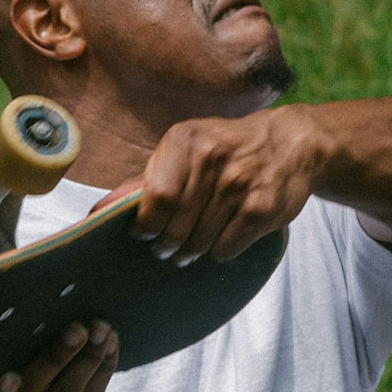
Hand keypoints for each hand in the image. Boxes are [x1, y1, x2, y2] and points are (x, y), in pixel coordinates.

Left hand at [93, 106, 320, 265]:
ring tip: (193, 245)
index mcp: (185, 140)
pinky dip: (219, 251)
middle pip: (175, 226)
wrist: (290, 142)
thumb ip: (146, 179)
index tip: (145, 234)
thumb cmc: (226, 148)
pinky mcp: (261, 207)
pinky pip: (225, 248)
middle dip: (167, 245)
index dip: (146, 225)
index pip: (156, 198)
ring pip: (199, 242)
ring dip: (191, 252)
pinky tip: (224, 235)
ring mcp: (239, 183)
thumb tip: (100, 210)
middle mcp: (212, 158)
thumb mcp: (186, 149)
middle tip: (169, 247)